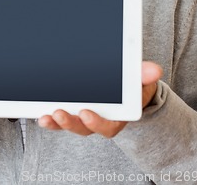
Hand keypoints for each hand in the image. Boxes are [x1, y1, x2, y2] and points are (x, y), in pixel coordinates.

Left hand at [38, 61, 161, 137]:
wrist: (128, 86)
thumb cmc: (134, 84)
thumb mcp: (141, 78)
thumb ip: (145, 74)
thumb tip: (155, 69)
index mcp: (119, 116)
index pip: (108, 126)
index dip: (96, 123)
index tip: (85, 114)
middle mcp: (100, 120)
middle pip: (84, 127)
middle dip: (71, 123)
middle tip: (60, 113)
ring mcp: (85, 117)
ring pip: (70, 124)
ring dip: (57, 122)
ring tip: (45, 116)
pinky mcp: (73, 111)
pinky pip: (61, 117)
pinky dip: (51, 117)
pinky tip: (41, 113)